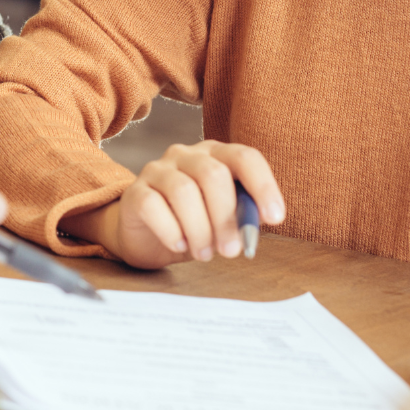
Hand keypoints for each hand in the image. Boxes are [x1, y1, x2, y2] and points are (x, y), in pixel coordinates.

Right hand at [73, 139, 284, 268]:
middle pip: (213, 174)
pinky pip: (154, 206)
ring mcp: (157, 170)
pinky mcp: (134, 192)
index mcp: (214, 155)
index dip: (263, 185)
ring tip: (204, 254)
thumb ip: (242, 215)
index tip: (275, 218)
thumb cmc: (193, 225)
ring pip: (183, 191)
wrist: (145, 237)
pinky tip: (179, 246)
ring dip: (200, 229)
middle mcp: (185, 155)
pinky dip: (172, 231)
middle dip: (226, 216)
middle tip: (231, 251)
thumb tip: (258, 222)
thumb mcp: (224, 220)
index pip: (244, 157)